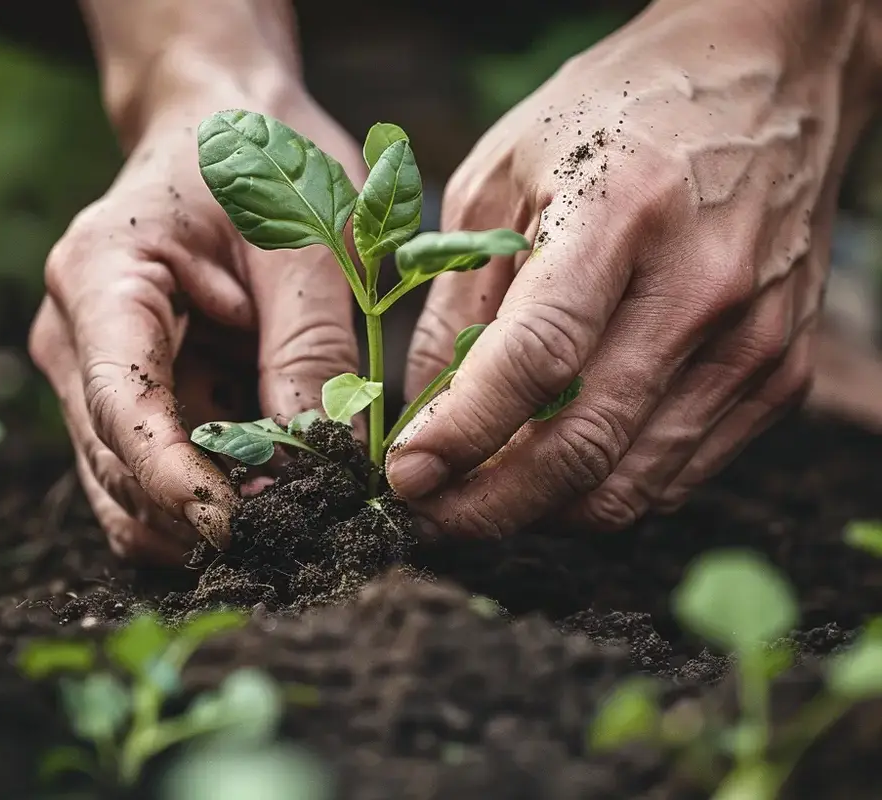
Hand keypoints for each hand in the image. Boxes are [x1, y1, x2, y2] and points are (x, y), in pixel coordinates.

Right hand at [30, 86, 363, 561]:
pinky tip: (267, 490)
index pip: (121, 400)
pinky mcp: (121, 395)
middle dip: (203, 507)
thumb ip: (310, 349)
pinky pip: (148, 476)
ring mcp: (90, 371)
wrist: (219, 129)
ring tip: (293, 506)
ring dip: (205, 513)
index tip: (237, 527)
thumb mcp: (308, 246)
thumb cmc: (264, 165)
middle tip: (299, 526)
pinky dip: (205, 498)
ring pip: (127, 486)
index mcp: (101, 275)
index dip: (173, 477)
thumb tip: (319, 462)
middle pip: (117, 459)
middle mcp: (73, 334)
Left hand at [387, 0, 878, 536]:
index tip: (406, 478)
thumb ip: (457, 296)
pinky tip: (560, 462)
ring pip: (630, 484)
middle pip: (583, 446)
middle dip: (491, 505)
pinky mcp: (780, 373)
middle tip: (432, 513)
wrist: (767, 83)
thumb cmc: (615, 115)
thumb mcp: (503, 173)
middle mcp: (701, 288)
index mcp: (619, 213)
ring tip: (486, 492)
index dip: (461, 436)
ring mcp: (753, 340)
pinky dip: (605, 487)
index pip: (535, 360)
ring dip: (543, 509)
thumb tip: (424, 409)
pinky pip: (677, 476)